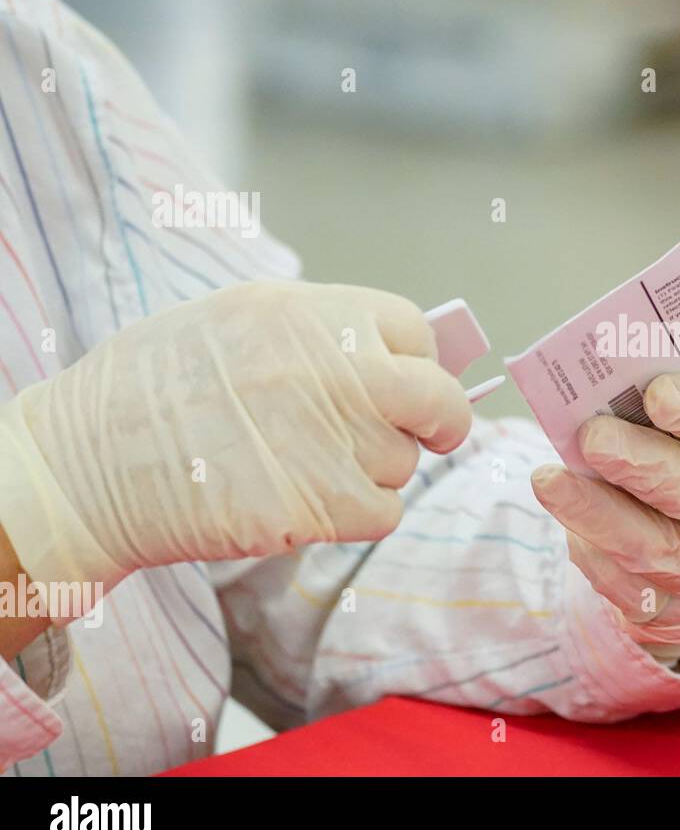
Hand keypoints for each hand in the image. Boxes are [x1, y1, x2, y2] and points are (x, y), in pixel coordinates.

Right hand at [0, 281, 470, 602]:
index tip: (407, 379)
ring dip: (376, 471)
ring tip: (309, 465)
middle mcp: (334, 370)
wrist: (87, 463)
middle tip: (433, 434)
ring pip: (404, 462)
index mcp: (311, 314)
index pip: (413, 330)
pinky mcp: (320, 505)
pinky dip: (359, 515)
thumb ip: (319, 333)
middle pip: (437, 398)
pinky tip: (309, 501)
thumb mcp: (236, 320)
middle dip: (441, 420)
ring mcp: (332, 439)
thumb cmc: (153, 389)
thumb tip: (390, 356)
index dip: (416, 360)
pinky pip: (384, 512)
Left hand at [531, 373, 679, 659]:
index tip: (659, 394)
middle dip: (643, 466)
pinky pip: (629, 588)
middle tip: (594, 435)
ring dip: (598, 512)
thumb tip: (622, 372)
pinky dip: (593, 552)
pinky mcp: (677, 614)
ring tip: (550, 479)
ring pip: (657, 549)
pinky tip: (567, 518)